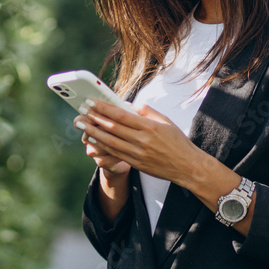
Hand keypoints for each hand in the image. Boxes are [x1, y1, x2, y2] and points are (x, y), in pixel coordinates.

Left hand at [73, 100, 203, 187]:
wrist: (187, 166)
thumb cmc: (177, 142)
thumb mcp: (165, 121)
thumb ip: (146, 111)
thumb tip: (129, 104)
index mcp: (150, 126)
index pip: (122, 115)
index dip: (104, 108)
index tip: (92, 102)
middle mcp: (142, 140)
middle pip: (113, 127)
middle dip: (94, 118)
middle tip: (81, 111)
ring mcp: (138, 153)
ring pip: (110, 141)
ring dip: (93, 132)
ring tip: (81, 124)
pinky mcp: (136, 163)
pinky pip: (115, 153)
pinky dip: (101, 145)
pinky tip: (92, 139)